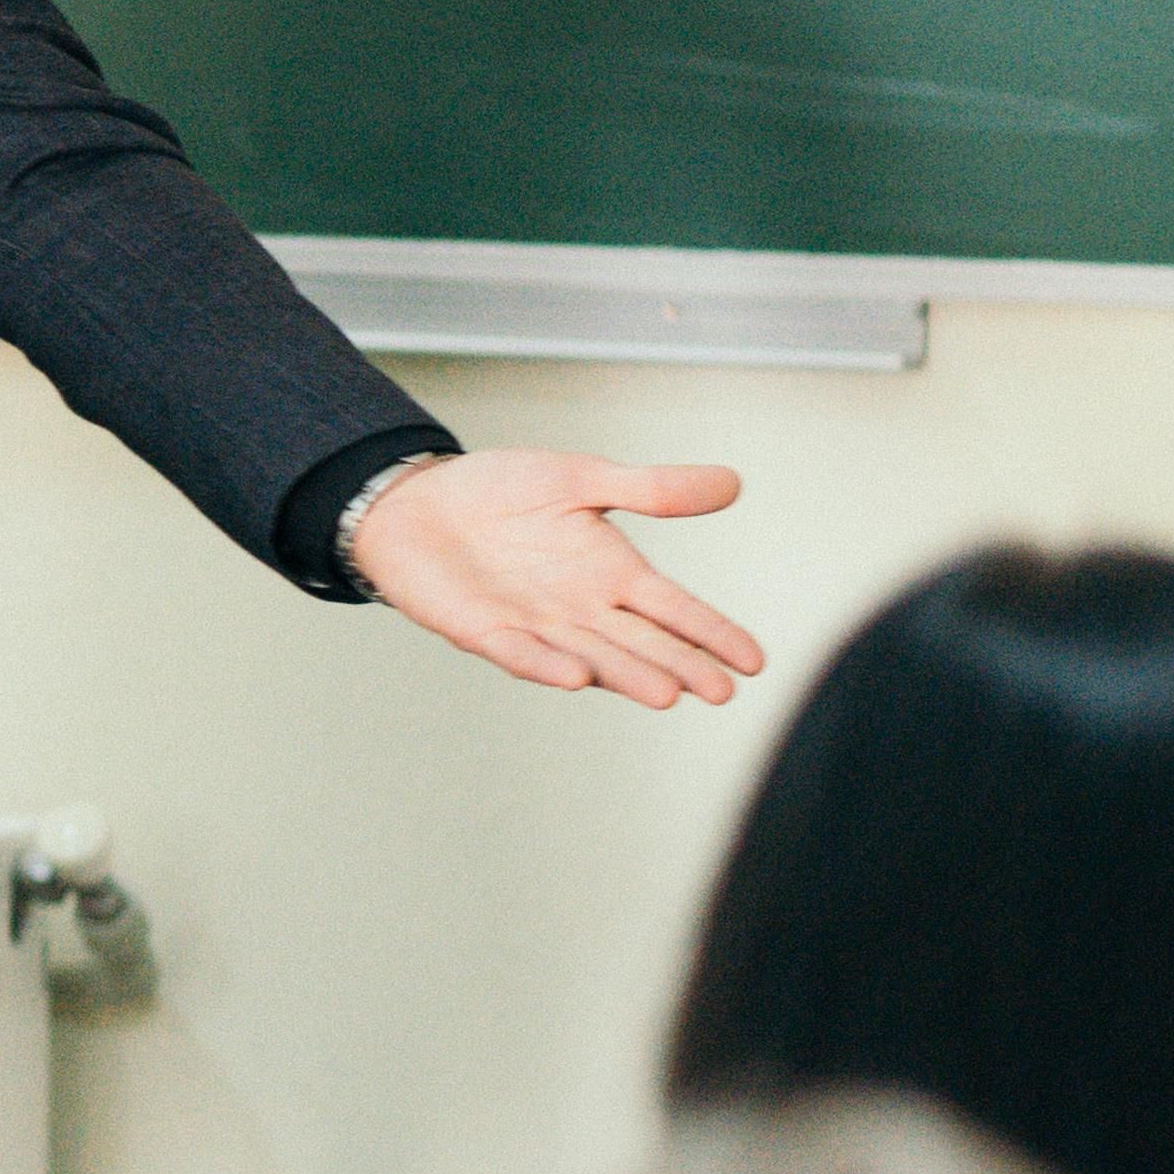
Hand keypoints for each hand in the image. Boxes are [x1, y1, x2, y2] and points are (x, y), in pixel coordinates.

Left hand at [349, 449, 763, 708]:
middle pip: (642, 643)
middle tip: (722, 690)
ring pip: (591, 656)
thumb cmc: (501, 492)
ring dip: (626, 675)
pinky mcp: (482, 630)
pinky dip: (545, 664)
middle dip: (680, 666)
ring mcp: (534, 624)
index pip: (675, 609)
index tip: (756, 660)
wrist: (418, 500)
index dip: (712, 632)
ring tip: (667, 694)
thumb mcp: (580, 479)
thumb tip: (732, 482)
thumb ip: (649, 489)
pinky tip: (574, 675)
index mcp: (612, 574)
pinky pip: (519, 652)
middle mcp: (581, 609)